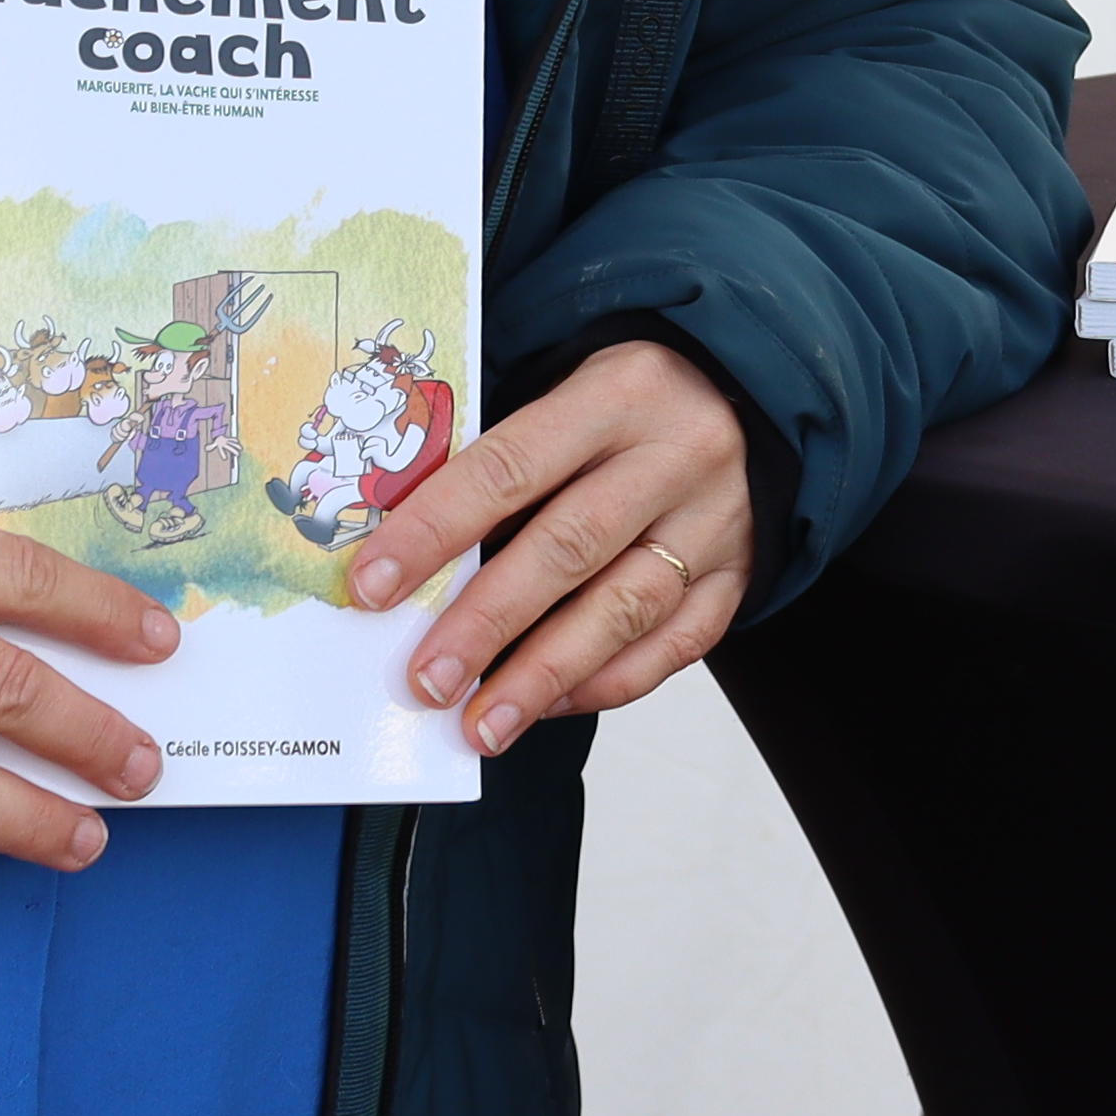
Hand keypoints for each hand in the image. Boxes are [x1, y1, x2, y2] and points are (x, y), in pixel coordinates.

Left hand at [351, 338, 753, 756]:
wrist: (741, 395)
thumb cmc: (626, 401)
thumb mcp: (565, 392)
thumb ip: (498, 463)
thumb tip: (405, 560)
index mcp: (619, 393)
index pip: (510, 465)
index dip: (435, 529)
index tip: (373, 585)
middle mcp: (675, 456)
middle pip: (569, 547)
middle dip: (487, 622)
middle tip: (427, 680)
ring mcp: (714, 521)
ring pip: (625, 608)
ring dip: (543, 675)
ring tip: (481, 723)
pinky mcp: (738, 575)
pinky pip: (676, 646)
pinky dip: (606, 683)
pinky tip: (548, 705)